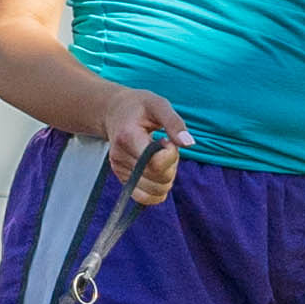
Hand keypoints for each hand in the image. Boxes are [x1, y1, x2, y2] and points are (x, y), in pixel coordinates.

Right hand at [92, 82, 189, 202]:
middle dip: (171, 166)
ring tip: (160, 158)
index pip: (155, 163)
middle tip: (166, 147)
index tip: (167, 140)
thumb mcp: (158, 105)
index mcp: (128, 137)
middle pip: (158, 178)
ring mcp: (119, 170)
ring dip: (166, 178)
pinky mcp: (121, 178)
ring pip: (154, 191)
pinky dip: (158, 191)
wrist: (115, 112)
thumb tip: (189, 144)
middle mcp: (120, 157)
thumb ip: (174, 123)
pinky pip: (144, 198)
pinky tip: (158, 172)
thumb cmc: (140, 107)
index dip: (170, 155)